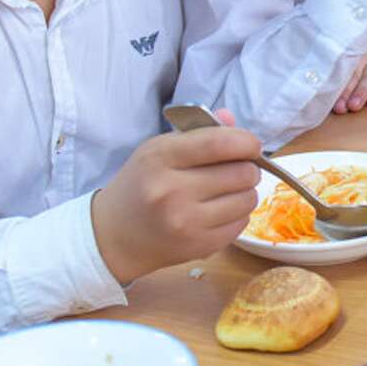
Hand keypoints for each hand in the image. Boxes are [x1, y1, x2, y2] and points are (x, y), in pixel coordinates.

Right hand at [92, 122, 263, 282]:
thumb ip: (198, 133)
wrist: (116, 235)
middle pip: (241, 173)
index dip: (246, 141)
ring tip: (228, 190)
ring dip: (246, 192)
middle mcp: (172, 191)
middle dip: (248, 168)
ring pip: (247, 199)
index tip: (251, 145)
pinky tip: (220, 210)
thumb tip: (232, 119)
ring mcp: (186, 222)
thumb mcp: (158, 150)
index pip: (219, 143)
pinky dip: (238, 214)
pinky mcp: (199, 246)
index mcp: (160, 158)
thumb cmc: (141, 184)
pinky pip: (242, 224)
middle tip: (238, 169)